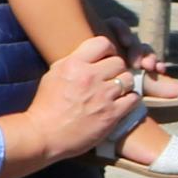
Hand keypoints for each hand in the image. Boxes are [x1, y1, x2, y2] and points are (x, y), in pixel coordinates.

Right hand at [32, 38, 138, 160]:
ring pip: (129, 79)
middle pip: (119, 62)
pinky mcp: (112, 114)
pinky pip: (134, 99)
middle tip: (111, 78)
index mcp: (74, 64)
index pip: (102, 43)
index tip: (106, 58)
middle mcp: (90, 76)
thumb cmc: (45, 106)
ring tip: (117, 92)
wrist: (44, 135)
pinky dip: (130, 100)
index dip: (108, 50)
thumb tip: (89, 57)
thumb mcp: (53, 75)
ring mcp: (103, 95)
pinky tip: (122, 103)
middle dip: (116, 69)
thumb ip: (73, 63)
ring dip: (125, 85)